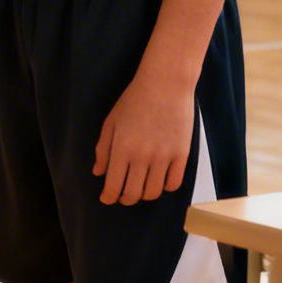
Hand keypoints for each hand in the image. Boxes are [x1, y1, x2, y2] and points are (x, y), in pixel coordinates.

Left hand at [93, 72, 193, 205]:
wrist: (166, 83)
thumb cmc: (135, 99)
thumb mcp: (111, 121)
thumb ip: (103, 149)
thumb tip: (99, 172)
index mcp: (122, 149)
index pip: (114, 186)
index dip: (108, 197)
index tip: (107, 198)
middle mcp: (143, 157)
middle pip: (133, 194)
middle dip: (125, 199)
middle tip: (123, 195)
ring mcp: (164, 157)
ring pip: (154, 192)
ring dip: (144, 194)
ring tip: (140, 186)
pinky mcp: (182, 155)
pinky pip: (174, 184)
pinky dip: (165, 187)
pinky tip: (159, 179)